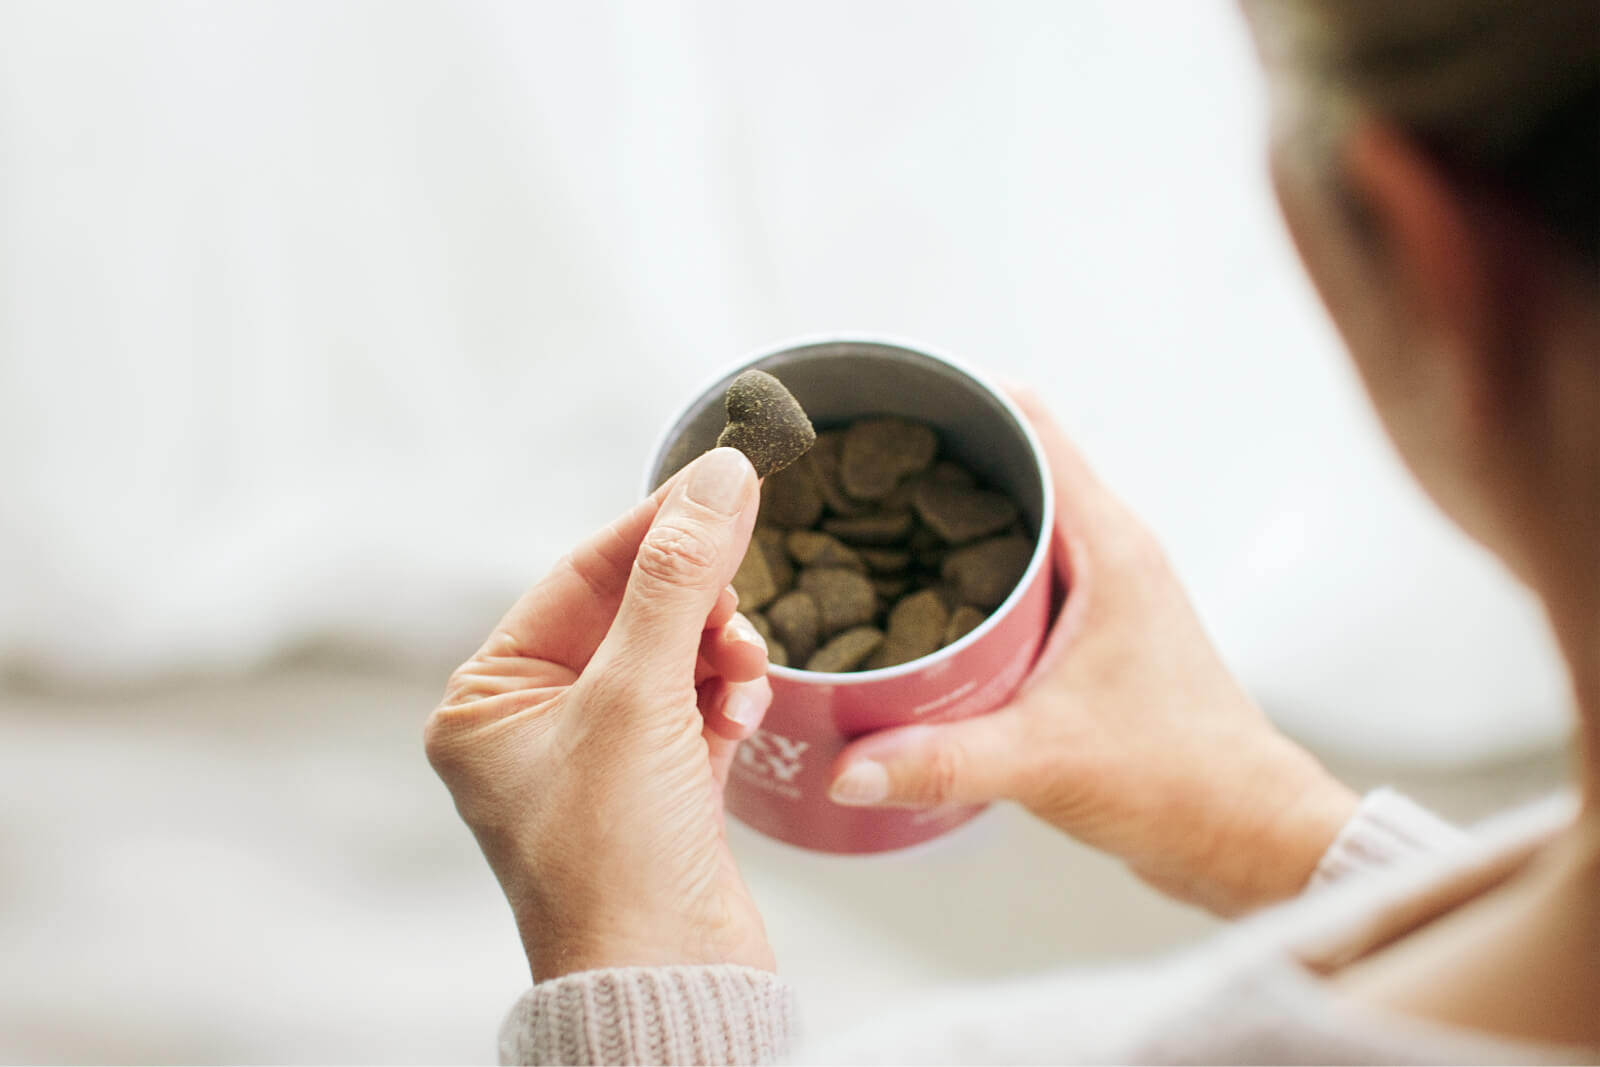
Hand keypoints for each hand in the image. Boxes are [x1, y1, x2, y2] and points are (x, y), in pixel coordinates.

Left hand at [425, 447, 775, 979]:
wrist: (667, 986)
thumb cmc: (615, 863)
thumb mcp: (637, 697)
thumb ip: (677, 578)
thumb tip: (718, 478)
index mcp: (489, 701)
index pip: (579, 576)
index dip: (656, 526)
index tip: (724, 480)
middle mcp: (535, 725)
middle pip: (632, 612)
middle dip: (694, 605)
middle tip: (737, 596)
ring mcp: (600, 759)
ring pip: (674, 656)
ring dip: (717, 654)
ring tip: (740, 676)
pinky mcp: (658, 789)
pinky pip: (697, 706)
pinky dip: (726, 699)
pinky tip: (741, 714)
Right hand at [826, 390, 1358, 914]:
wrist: (1245, 833)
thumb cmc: (1182, 779)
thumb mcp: (1045, 761)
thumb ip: (939, 760)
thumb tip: (845, 767)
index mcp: (1108, 545)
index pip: (1031, 423)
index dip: (957, 392)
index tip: (884, 391)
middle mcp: (1107, 551)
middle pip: (1011, 461)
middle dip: (929, 455)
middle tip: (845, 463)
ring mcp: (1101, 589)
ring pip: (1013, 519)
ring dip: (944, 517)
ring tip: (858, 522)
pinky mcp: (1091, 632)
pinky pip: (1018, 574)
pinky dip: (963, 573)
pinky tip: (908, 605)